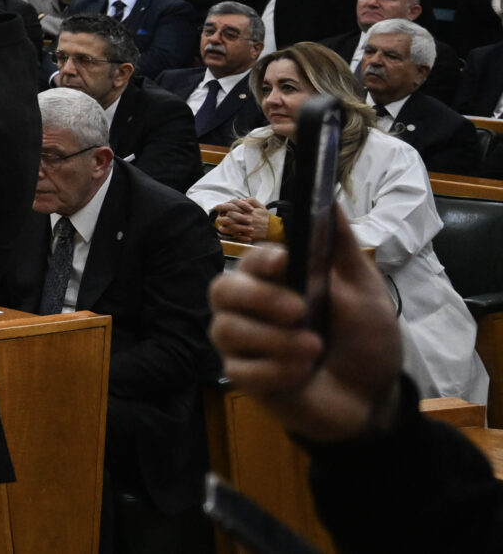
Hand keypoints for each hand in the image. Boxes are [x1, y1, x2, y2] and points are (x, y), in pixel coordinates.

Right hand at [209, 221, 404, 443]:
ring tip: (313, 348)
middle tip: (299, 311)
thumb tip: (330, 199)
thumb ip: (342, 248)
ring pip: (227, 330)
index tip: (285, 261)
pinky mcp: (246, 378)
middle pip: (222, 290)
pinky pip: (241, 370)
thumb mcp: (364, 291)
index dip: (260, 259)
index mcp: (276, 283)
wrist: (374, 398)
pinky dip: (275, 370)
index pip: (251, 261)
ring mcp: (244, 344)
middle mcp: (250, 309)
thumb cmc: (366, 340)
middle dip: (259, 298)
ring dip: (273, 339)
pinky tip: (301, 372)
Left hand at [212, 196, 272, 242]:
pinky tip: (226, 231)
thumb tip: (241, 199)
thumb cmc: (265, 217)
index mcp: (247, 210)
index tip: (217, 207)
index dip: (223, 206)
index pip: (232, 206)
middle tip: (218, 217)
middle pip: (230, 216)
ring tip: (220, 225)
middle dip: (222, 216)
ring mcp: (246, 227)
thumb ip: (251, 200)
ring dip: (224, 225)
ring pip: (231, 226)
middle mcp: (246, 218)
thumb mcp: (260, 206)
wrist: (273, 228)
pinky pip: (237, 234)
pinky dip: (231, 233)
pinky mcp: (248, 235)